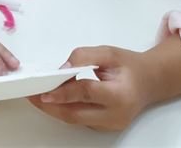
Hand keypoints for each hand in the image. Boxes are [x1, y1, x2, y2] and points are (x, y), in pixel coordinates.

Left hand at [27, 45, 155, 130]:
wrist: (150, 81)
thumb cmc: (129, 66)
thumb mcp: (108, 52)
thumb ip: (84, 56)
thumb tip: (62, 68)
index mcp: (120, 94)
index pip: (86, 93)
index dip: (63, 92)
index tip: (43, 90)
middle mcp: (116, 115)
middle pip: (75, 114)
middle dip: (49, 105)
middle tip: (30, 94)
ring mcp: (110, 125)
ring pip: (75, 119)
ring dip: (53, 108)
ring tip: (35, 95)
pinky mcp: (104, 127)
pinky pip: (79, 119)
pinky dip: (64, 109)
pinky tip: (52, 98)